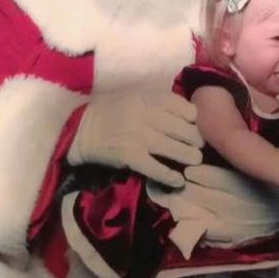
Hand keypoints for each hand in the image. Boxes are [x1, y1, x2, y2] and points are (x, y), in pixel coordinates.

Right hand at [67, 90, 202, 188]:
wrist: (81, 130)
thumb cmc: (110, 112)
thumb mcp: (134, 97)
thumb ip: (158, 102)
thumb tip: (188, 113)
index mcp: (148, 99)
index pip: (184, 108)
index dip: (194, 119)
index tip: (194, 125)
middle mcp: (146, 116)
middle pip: (185, 130)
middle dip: (196, 140)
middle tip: (197, 147)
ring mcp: (139, 138)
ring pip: (176, 150)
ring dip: (190, 158)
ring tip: (193, 161)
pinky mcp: (131, 157)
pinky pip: (158, 169)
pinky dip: (171, 177)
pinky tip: (178, 180)